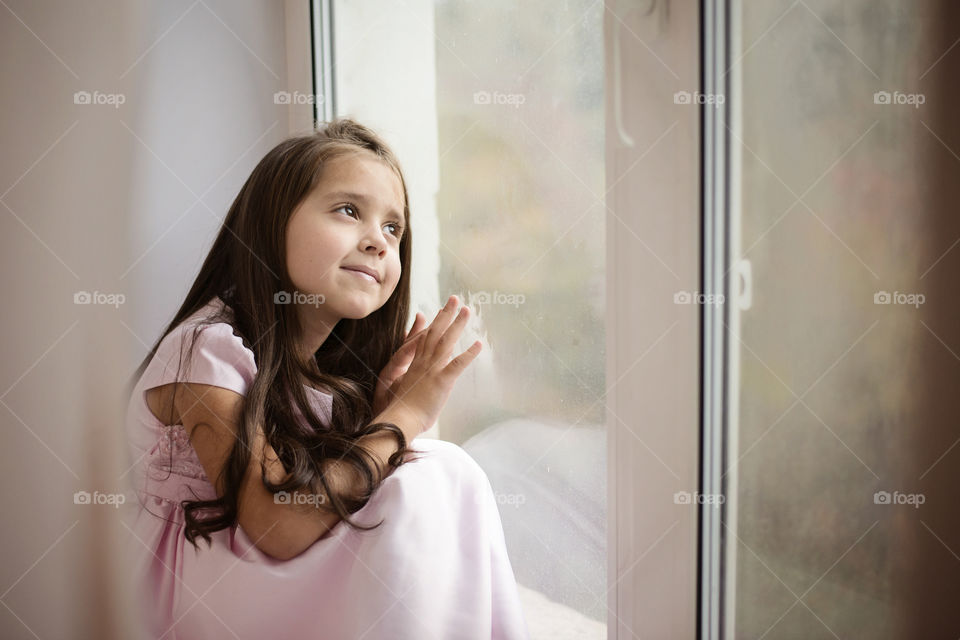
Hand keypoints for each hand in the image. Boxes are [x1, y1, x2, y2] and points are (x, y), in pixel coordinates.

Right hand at [374, 295, 481, 436]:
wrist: (399, 419)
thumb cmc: (399, 409)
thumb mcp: (399, 388)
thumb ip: (406, 377)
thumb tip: (411, 373)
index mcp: (414, 364)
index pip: (424, 337)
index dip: (433, 322)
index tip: (440, 310)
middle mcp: (423, 362)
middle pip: (435, 332)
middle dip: (445, 314)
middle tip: (455, 299)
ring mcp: (432, 370)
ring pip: (446, 341)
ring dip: (457, 324)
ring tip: (467, 311)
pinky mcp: (441, 381)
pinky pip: (457, 364)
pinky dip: (468, 354)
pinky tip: (478, 344)